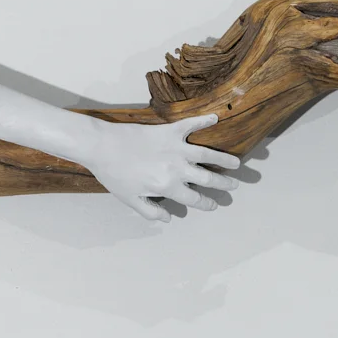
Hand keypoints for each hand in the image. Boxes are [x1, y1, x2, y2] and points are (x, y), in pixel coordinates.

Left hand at [83, 114, 241, 221]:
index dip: (207, 204)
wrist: (102, 146)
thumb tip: (169, 219)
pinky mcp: (168, 131)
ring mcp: (174, 148)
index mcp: (167, 187)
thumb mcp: (130, 199)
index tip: (215, 205)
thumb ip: (151, 211)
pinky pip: (190, 125)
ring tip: (236, 164)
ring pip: (206, 154)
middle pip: (207, 179)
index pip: (194, 199)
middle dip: (223, 184)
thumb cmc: (114, 174)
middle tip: (234, 186)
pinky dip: (202, 121)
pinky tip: (214, 117)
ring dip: (223, 159)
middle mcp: (176, 169)